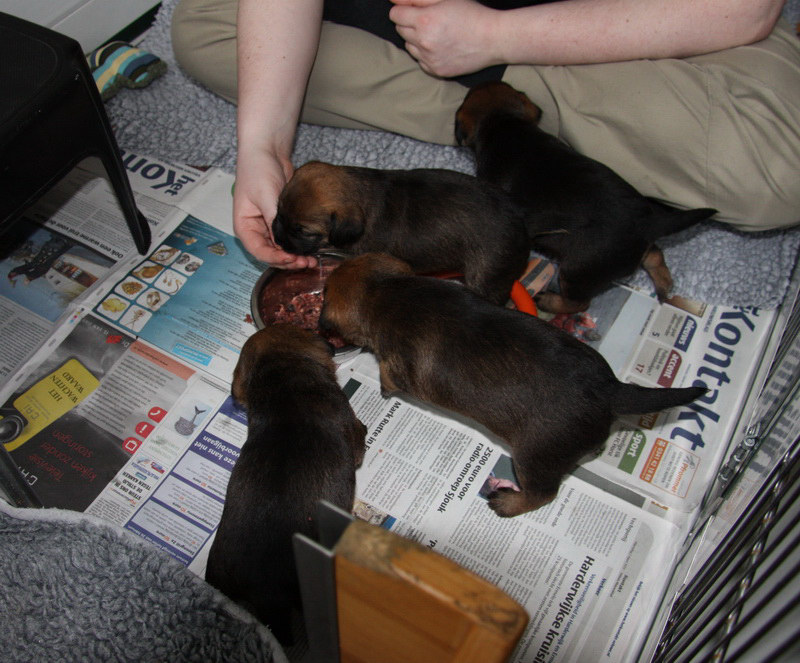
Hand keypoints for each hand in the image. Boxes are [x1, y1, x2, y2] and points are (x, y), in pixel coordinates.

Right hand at [233, 148, 315, 268]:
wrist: (267, 150)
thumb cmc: (258, 169)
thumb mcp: (266, 196)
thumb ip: (274, 221)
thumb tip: (284, 244)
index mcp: (244, 226)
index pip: (259, 251)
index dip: (276, 259)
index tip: (293, 259)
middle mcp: (255, 230)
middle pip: (271, 255)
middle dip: (288, 261)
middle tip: (307, 262)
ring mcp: (268, 226)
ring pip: (281, 250)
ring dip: (295, 256)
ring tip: (312, 260)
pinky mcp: (280, 221)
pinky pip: (289, 239)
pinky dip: (298, 246)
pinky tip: (311, 249)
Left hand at [389, 0, 499, 76]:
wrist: (492, 39)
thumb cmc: (471, 14)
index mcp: (424, 21)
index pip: (395, 15)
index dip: (404, 10)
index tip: (416, 9)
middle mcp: (423, 42)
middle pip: (400, 31)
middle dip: (410, 23)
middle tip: (431, 20)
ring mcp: (429, 59)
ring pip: (409, 47)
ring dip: (417, 40)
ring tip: (437, 34)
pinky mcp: (436, 71)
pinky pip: (420, 61)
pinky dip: (426, 54)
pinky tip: (441, 47)